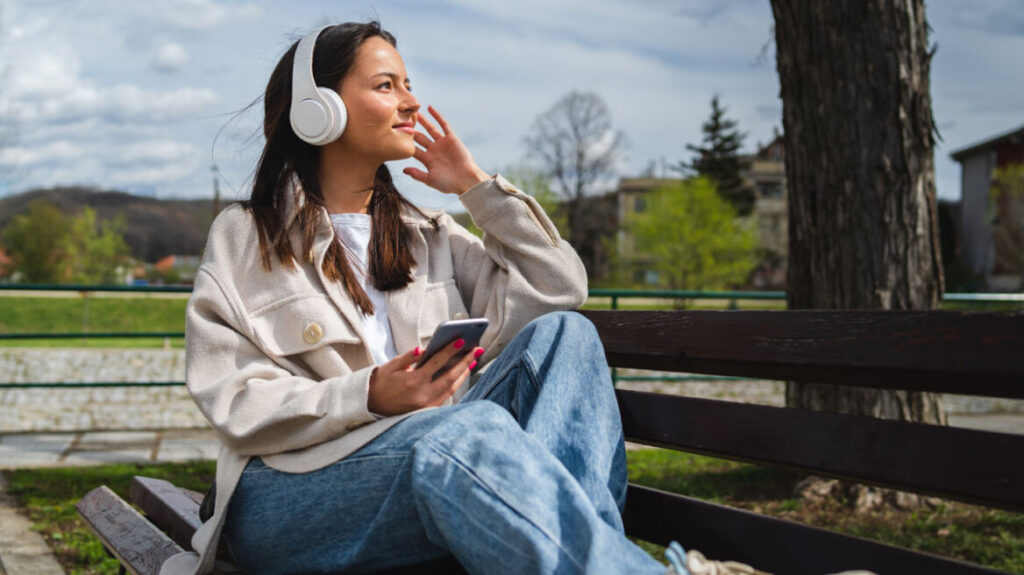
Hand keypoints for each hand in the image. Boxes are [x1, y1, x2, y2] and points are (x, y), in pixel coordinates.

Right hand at [367, 339, 484, 415]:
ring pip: (451, 388)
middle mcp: (422, 394)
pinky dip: (455, 385)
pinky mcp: (427, 411)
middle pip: (450, 376)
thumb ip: (408, 357)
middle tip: (477, 349)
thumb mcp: (390, 367)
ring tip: (472, 360)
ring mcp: (426, 405)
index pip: (436, 362)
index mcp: (412, 381)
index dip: (450, 351)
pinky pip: (446, 396)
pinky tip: (460, 375)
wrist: (370, 406)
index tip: (461, 340)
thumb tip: (423, 349)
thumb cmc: (380, 383)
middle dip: (465, 361)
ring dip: (463, 373)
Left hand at [403, 105, 489, 194]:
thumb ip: (417, 174)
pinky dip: (437, 116)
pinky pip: (443, 125)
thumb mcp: (430, 179)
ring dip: (423, 121)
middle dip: (411, 130)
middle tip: (401, 120)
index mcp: (428, 160)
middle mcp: (434, 150)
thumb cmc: (448, 183)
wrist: (466, 180)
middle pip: (420, 137)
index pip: (414, 149)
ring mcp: (442, 143)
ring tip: (414, 112)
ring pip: (430, 129)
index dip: (405, 143)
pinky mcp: (451, 138)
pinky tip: (430, 108)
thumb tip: (403, 170)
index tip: (394, 134)